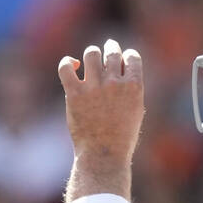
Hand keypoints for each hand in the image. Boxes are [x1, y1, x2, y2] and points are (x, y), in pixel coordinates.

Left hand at [57, 39, 144, 162]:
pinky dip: (67, 62)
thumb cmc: (122, 137)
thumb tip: (122, 69)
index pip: (132, 56)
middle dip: (111, 48)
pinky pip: (66, 67)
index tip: (123, 59)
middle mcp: (115, 83)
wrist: (104, 155)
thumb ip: (131, 88)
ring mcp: (94, 87)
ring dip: (92, 54)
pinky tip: (72, 66)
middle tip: (108, 48)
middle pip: (112, 51)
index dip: (127, 55)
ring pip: (91, 54)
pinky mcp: (74, 93)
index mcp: (134, 87)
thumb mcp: (136, 111)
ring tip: (90, 59)